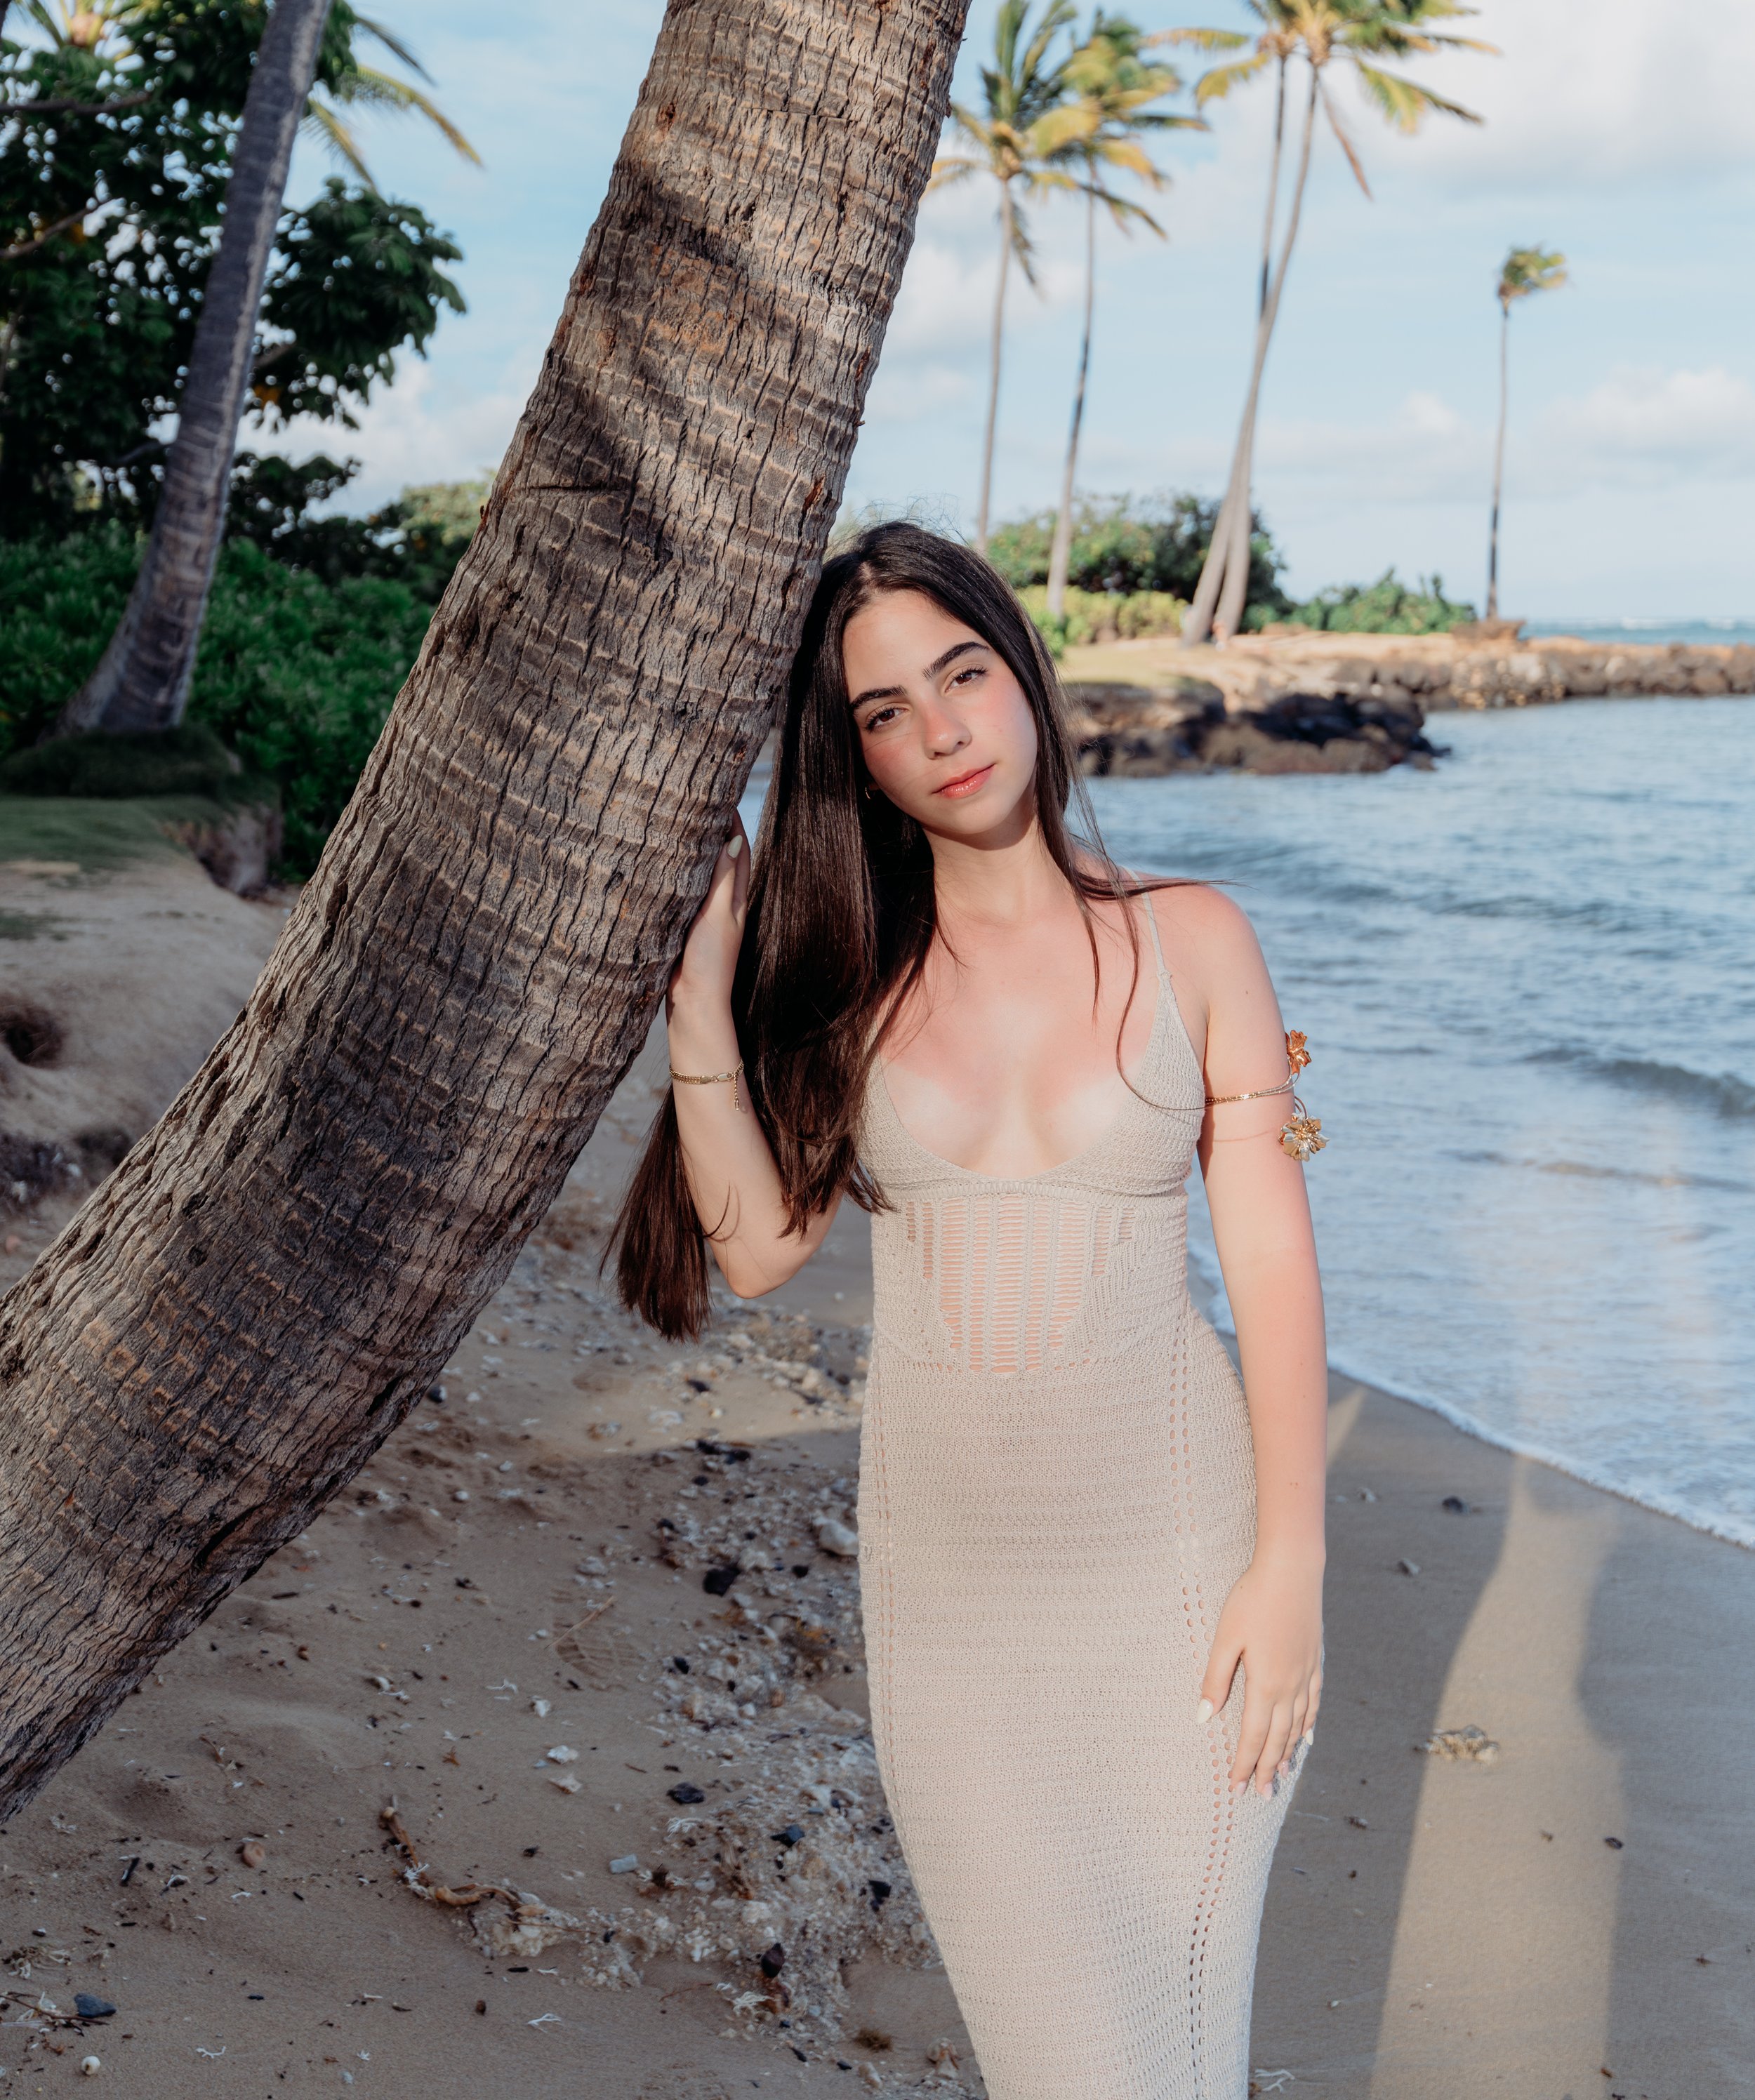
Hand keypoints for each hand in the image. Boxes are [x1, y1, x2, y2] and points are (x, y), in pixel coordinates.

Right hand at [668, 815, 749, 1017]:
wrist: (693, 1006)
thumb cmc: (709, 963)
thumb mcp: (718, 915)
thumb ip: (722, 879)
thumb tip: (733, 839)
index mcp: (734, 899)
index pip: (738, 851)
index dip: (733, 824)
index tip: (723, 795)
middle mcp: (721, 905)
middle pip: (720, 859)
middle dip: (712, 831)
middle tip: (695, 802)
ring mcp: (702, 916)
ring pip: (699, 874)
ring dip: (693, 852)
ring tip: (676, 824)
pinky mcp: (683, 927)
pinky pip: (681, 893)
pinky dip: (676, 875)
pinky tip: (660, 866)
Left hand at [1197, 1556, 1323, 1798]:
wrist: (1293, 1570)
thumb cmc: (1252, 1599)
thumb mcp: (1226, 1637)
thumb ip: (1215, 1679)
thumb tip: (1203, 1719)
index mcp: (1265, 1684)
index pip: (1252, 1736)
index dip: (1244, 1764)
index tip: (1237, 1788)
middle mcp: (1290, 1686)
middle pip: (1278, 1738)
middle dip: (1268, 1768)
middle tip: (1261, 1795)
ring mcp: (1307, 1673)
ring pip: (1298, 1725)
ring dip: (1288, 1752)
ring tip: (1282, 1774)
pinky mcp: (1316, 1660)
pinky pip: (1314, 1703)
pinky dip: (1309, 1725)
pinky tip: (1307, 1736)